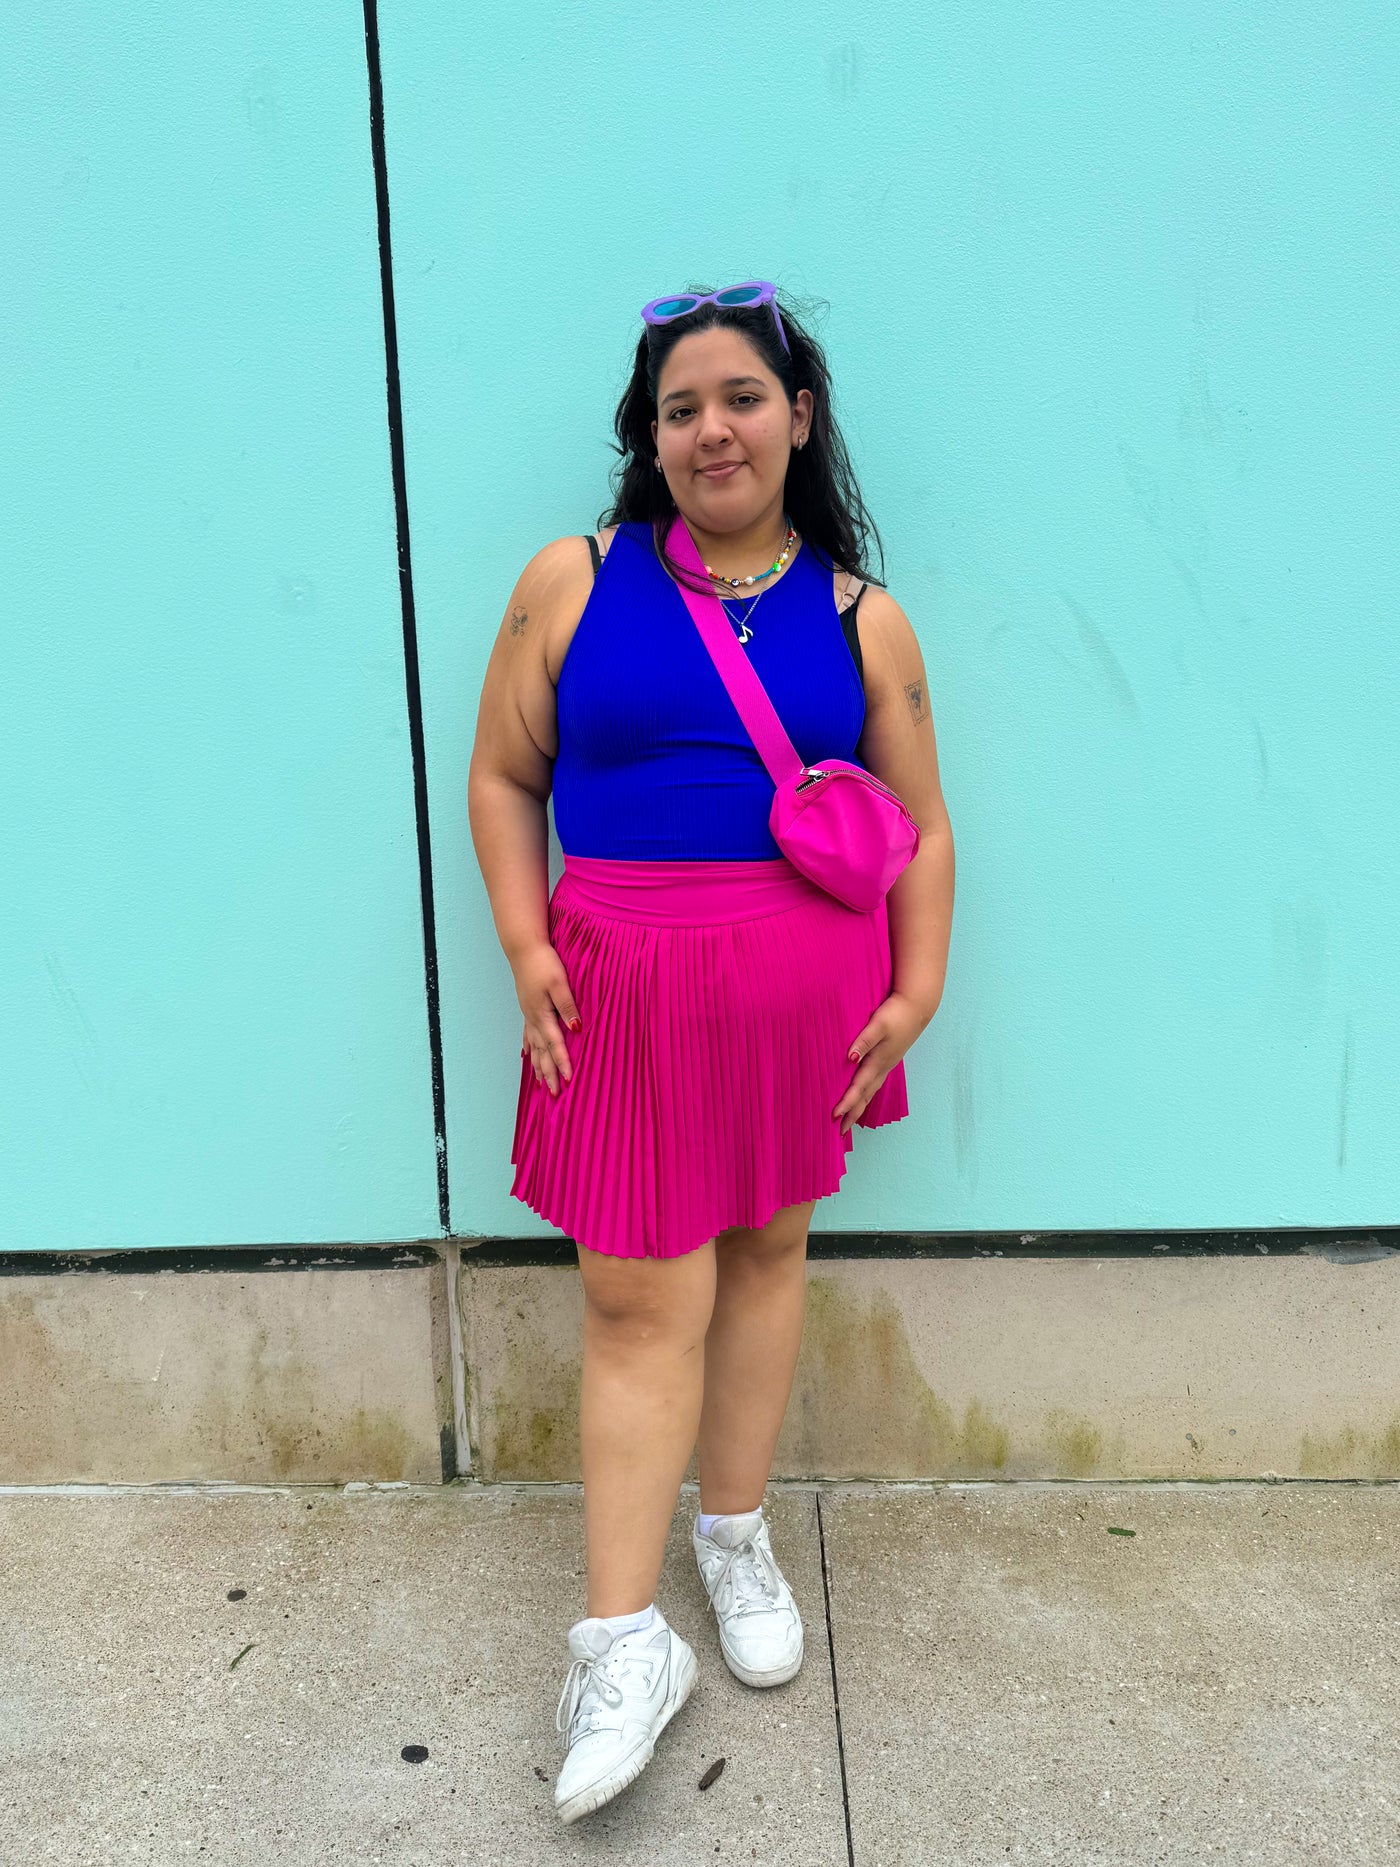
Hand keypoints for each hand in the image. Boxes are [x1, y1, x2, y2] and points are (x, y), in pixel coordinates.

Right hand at [513, 942, 581, 1098]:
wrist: (524, 948)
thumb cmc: (544, 963)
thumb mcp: (560, 984)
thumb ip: (568, 1007)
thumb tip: (576, 1030)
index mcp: (543, 1014)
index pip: (555, 1045)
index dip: (563, 1063)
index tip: (569, 1081)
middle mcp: (533, 1018)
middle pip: (542, 1052)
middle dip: (549, 1073)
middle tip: (554, 1094)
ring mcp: (528, 1013)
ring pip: (534, 1046)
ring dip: (538, 1065)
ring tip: (541, 1083)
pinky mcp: (527, 1007)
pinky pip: (527, 1034)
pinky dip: (529, 1048)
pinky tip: (527, 1055)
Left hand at [833, 990, 933, 1134]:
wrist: (917, 1007)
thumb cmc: (896, 1014)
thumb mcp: (878, 1025)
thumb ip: (863, 1040)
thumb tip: (850, 1058)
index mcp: (878, 1062)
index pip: (859, 1087)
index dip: (847, 1103)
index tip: (834, 1117)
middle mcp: (882, 1067)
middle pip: (866, 1096)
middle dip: (853, 1114)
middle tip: (841, 1131)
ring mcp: (887, 1065)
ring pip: (871, 1092)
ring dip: (860, 1107)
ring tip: (850, 1120)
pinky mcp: (888, 1059)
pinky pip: (875, 1083)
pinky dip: (867, 1094)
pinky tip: (863, 1095)